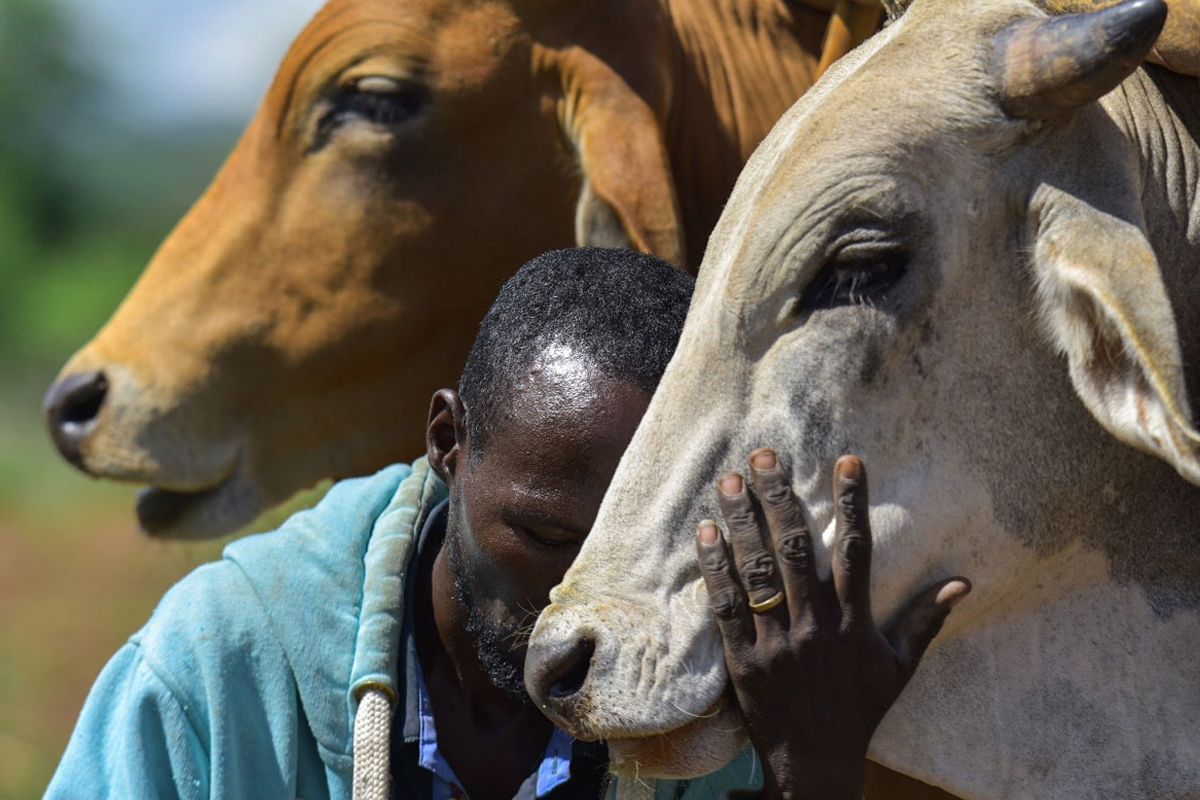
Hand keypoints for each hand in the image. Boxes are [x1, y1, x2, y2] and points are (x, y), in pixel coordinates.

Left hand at [695, 449, 969, 799]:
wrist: (814, 763)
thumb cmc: (858, 710)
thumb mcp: (898, 667)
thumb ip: (924, 620)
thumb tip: (962, 583)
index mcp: (854, 621)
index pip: (855, 549)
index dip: (851, 502)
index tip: (848, 460)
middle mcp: (815, 624)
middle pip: (795, 547)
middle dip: (779, 496)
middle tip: (764, 456)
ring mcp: (776, 641)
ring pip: (757, 569)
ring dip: (741, 521)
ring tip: (729, 480)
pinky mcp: (742, 658)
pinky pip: (727, 605)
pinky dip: (715, 568)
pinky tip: (705, 533)